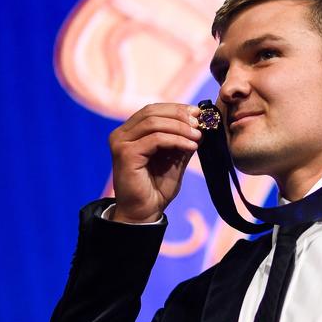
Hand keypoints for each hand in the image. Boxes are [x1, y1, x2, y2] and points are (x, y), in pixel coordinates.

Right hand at [108, 103, 201, 222]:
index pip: (153, 110)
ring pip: (154, 123)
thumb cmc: (157, 187)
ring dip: (181, 128)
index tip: (199, 113)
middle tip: (200, 123)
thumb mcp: (174, 158)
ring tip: (198, 136)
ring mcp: (121, 143)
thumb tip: (199, 122)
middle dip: (180, 116)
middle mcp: (121, 135)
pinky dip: (177, 140)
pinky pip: (156, 139)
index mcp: (130, 132)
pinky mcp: (126, 154)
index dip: (176, 108)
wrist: (144, 213)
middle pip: (152, 112)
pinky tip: (192, 147)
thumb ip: (182, 140)